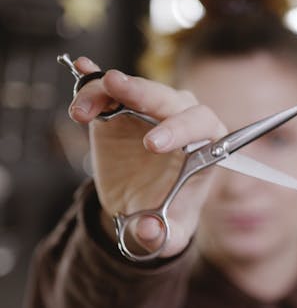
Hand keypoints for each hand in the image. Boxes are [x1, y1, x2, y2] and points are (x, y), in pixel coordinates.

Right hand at [69, 57, 225, 257]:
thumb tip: (150, 231)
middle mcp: (182, 121)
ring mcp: (150, 110)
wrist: (140, 208)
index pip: (204, 125)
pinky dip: (93, 80)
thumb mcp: (168, 238)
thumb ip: (162, 238)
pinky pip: (108, 89)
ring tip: (81, 111)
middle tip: (116, 90)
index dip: (181, 129)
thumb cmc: (166, 218)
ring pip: (134, 90)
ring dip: (106, 92)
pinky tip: (80, 69)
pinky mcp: (121, 107)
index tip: (152, 144)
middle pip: (168, 98)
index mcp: (205, 148)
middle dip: (143, 93)